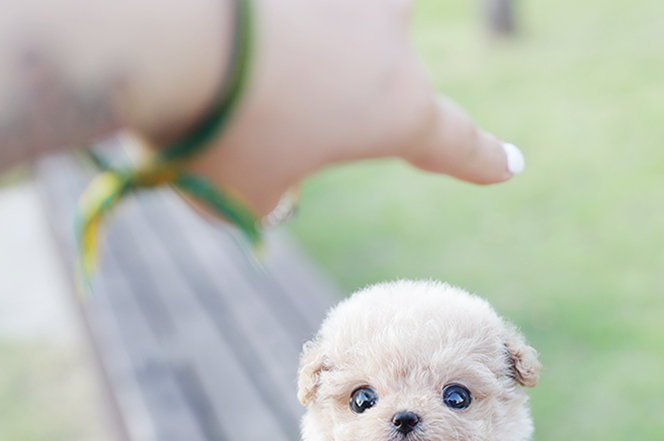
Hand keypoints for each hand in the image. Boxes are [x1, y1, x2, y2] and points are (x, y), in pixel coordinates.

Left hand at [188, 0, 520, 216]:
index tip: (509, 164)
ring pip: (332, 16)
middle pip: (382, 63)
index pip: (455, 142)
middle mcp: (386, 36)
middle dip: (332, 89)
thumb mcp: (238, 195)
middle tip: (259, 111)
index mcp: (396, 109)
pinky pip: (280, 7)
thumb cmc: (208, 128)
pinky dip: (251, 21)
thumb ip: (270, 199)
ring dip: (287, 49)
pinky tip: (210, 22)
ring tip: (229, 64)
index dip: (482, 159)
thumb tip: (272, 188)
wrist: (154, 25)